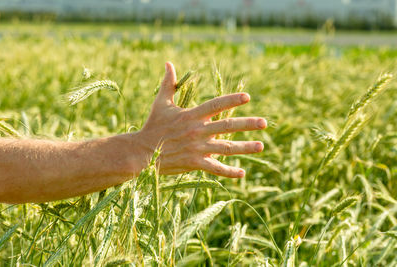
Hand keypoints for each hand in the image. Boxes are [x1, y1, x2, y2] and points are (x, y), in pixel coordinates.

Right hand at [135, 62, 265, 177]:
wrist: (141, 152)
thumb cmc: (152, 126)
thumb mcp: (160, 103)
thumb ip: (168, 83)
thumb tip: (168, 63)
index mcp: (191, 115)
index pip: (216, 105)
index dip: (232, 100)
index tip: (247, 97)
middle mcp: (197, 131)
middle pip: (227, 126)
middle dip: (248, 124)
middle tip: (264, 122)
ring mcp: (197, 148)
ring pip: (226, 148)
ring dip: (245, 147)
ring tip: (261, 145)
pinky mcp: (195, 163)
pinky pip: (215, 169)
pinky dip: (229, 172)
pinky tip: (242, 173)